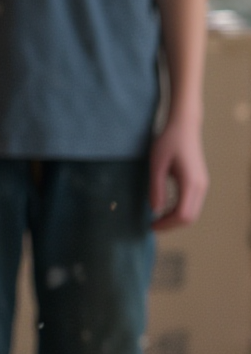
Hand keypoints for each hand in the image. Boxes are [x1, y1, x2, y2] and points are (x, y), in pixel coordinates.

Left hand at [148, 110, 208, 231]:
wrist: (184, 127)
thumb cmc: (168, 142)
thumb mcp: (157, 164)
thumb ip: (156, 188)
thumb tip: (155, 210)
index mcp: (191, 183)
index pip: (183, 215)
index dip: (167, 224)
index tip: (150, 226)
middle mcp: (201, 187)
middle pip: (190, 217)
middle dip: (171, 225)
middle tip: (152, 225)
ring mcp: (202, 185)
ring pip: (192, 212)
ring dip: (175, 218)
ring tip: (156, 218)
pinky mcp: (199, 182)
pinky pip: (191, 203)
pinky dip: (178, 210)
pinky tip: (164, 207)